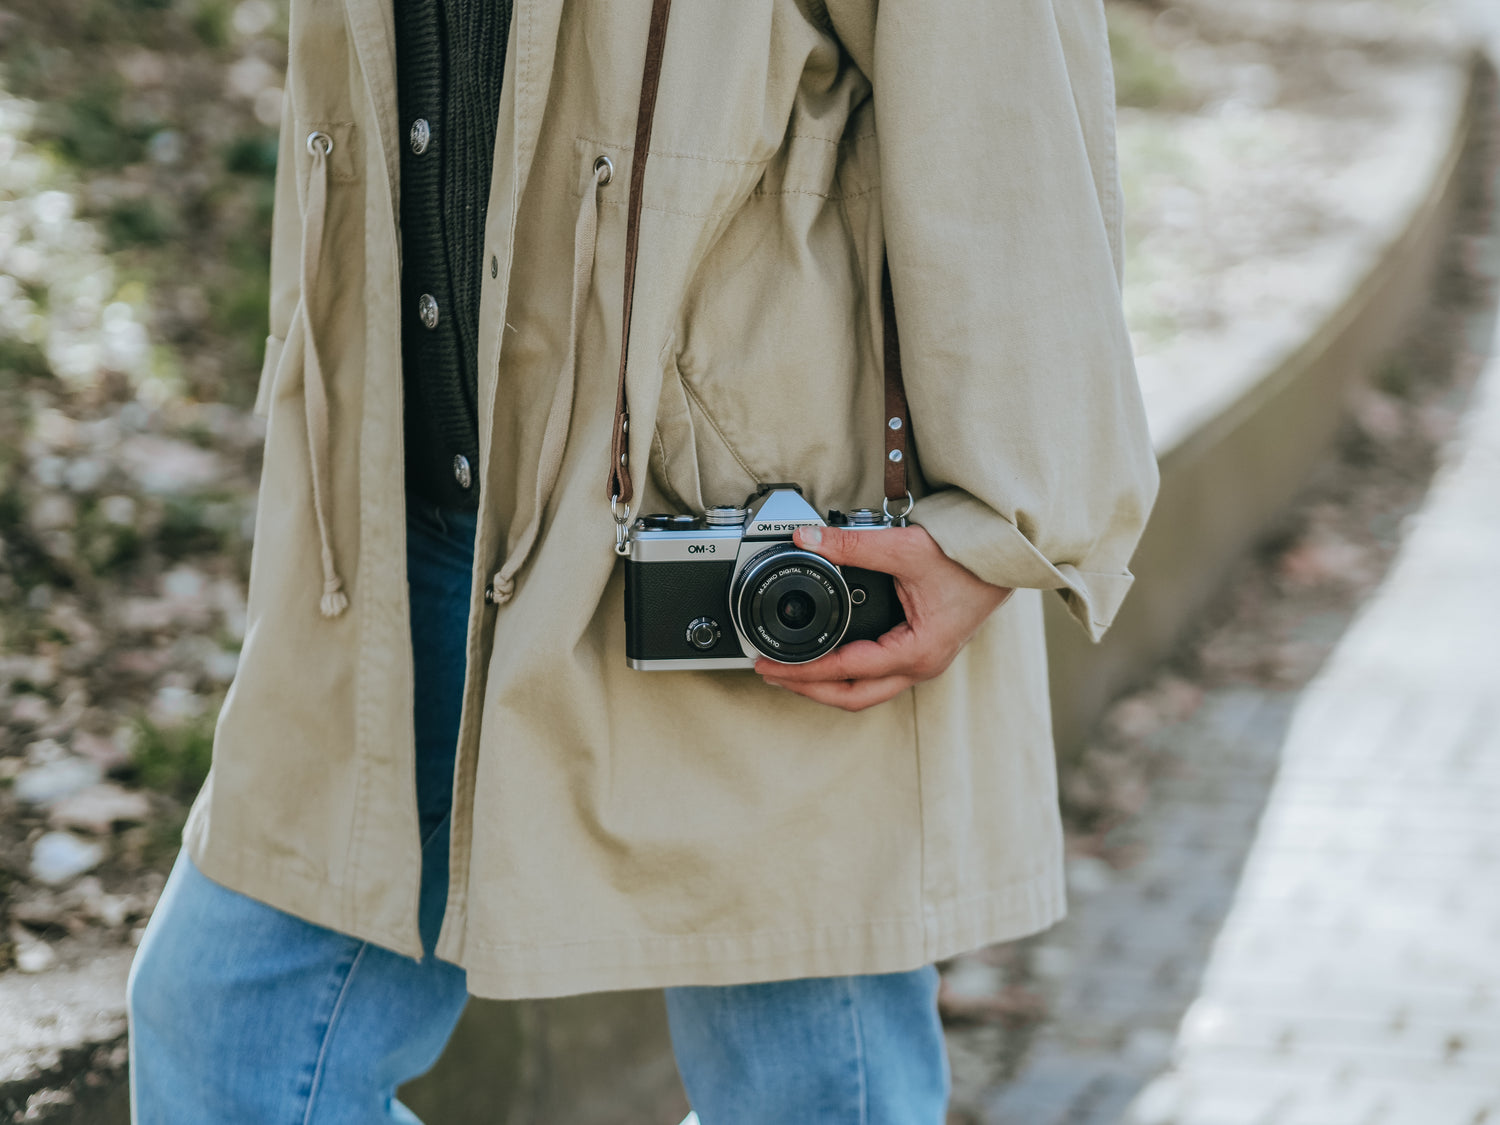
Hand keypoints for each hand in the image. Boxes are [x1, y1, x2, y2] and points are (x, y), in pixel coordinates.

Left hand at [755, 523, 1012, 711]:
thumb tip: (807, 539)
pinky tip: (827, 659)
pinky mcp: (921, 654)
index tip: (770, 665)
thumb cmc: (967, 560)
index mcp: (916, 651)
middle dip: (808, 689)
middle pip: (852, 698)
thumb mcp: (904, 548)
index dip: (802, 671)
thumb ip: (852, 545)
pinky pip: (876, 677)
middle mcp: (920, 666)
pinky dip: (846, 674)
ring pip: (865, 692)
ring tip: (791, 670)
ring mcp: (922, 664)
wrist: (1004, 559)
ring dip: (826, 685)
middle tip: (771, 674)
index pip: (845, 671)